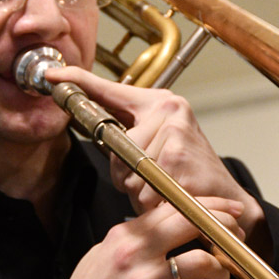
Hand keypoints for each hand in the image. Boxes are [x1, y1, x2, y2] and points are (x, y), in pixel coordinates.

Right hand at [30, 197, 253, 278]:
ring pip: (199, 262)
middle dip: (223, 225)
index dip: (207, 205)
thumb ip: (131, 239)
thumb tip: (160, 224)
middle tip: (239, 234)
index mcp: (123, 236)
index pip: (172, 207)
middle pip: (191, 223)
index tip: (229, 208)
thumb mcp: (101, 257)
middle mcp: (133, 254)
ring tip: (227, 278)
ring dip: (223, 269)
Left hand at [46, 67, 266, 245]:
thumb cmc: (189, 175)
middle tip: (156, 180)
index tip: (52, 77)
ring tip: (166, 190)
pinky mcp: (177, 156)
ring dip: (141, 191)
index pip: (111, 90)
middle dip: (127, 175)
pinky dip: (153, 202)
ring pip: (128, 171)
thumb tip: (100, 137)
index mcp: (160, 103)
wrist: (227, 200)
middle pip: (116, 148)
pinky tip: (173, 198)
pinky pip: (143, 187)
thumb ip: (130, 138)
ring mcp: (174, 132)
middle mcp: (168, 110)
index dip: (79, 81)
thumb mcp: (159, 147)